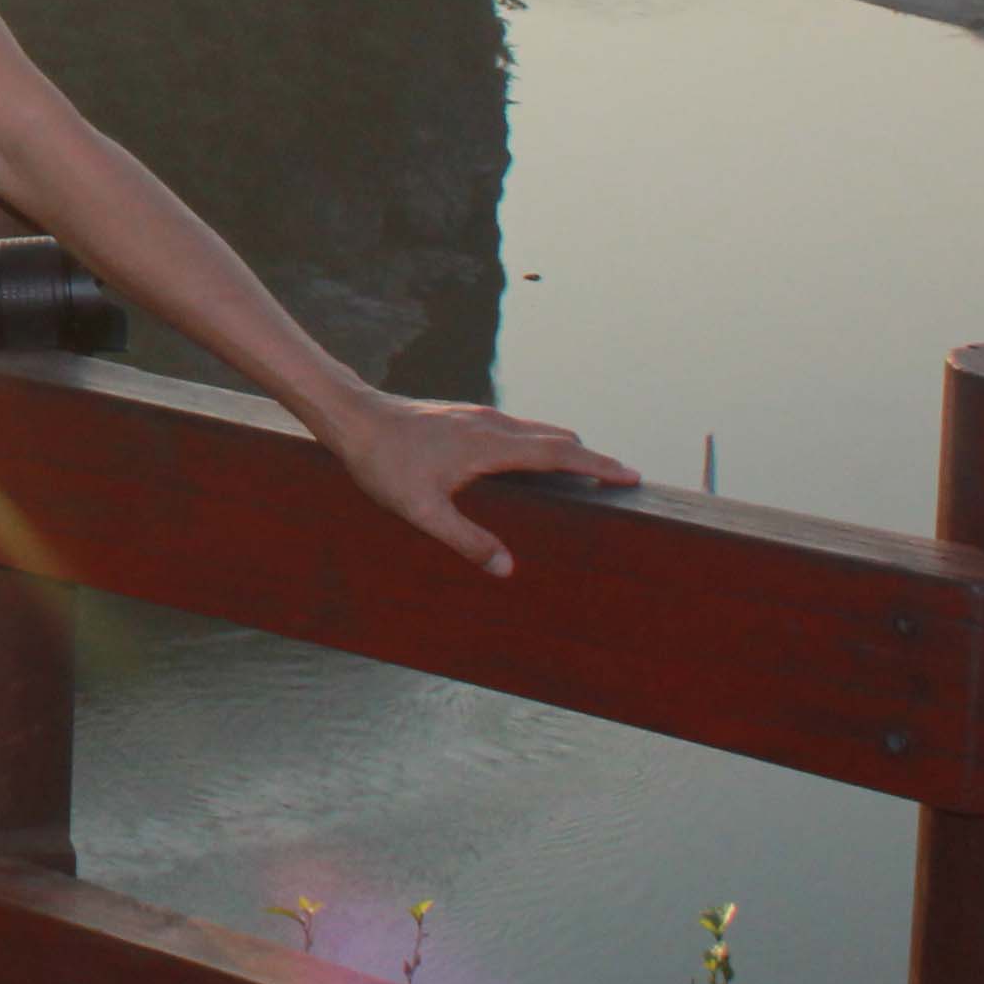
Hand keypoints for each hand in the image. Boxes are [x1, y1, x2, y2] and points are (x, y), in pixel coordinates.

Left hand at [325, 395, 640, 577]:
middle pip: (555, 438)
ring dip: (563, 448)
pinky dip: (537, 442)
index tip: (630, 474)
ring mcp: (477, 416)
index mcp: (490, 446)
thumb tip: (508, 569)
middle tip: (619, 479)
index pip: (559, 453)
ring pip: (535, 430)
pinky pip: (515, 428)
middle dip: (589, 457)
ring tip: (584, 471)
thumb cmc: (384, 464)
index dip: (597, 465)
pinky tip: (529, 459)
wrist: (353, 417)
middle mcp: (491, 424)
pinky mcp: (464, 415)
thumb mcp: (422, 512)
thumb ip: (466, 540)